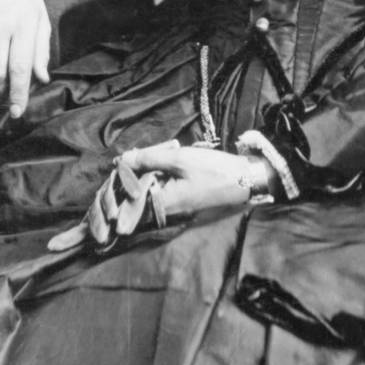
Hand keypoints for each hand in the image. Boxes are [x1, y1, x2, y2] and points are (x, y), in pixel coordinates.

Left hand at [119, 141, 273, 220]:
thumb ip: (148, 159)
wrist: (243, 181)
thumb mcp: (179, 160)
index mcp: (159, 205)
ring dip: (148, 170)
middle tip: (151, 152)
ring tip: (163, 152)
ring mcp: (170, 208)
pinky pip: (157, 188)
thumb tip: (121, 159)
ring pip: (145, 188)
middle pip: (133, 192)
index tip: (123, 160)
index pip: (125, 196)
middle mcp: (162, 212)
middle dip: (135, 171)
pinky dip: (158, 173)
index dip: (120, 177)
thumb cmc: (213, 171)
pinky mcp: (177, 202)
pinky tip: (166, 159)